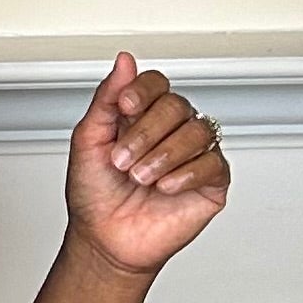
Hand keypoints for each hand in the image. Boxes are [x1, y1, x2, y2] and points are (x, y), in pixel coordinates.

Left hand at [64, 54, 230, 283]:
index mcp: (142, 116)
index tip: (124, 108)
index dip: (142, 91)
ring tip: (141, 179)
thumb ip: (106, 99)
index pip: (156, 84)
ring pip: (197, 131)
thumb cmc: (95, 196)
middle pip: (176, 105)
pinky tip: (165, 187)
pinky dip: (187, 173)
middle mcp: (171, 131)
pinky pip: (214, 163)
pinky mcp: (211, 182)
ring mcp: (193, 155)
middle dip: (145, 133)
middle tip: (123, 161)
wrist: (105, 241)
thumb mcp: (89, 141)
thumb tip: (124, 61)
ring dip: (164, 155)